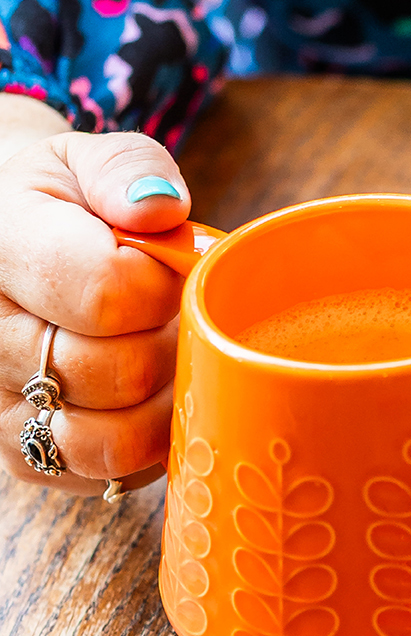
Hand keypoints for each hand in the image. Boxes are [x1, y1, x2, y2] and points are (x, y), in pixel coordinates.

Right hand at [0, 110, 191, 497]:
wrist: (14, 248)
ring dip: (164, 404)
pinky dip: (145, 442)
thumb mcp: (89, 163)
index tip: (166, 269)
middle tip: (169, 316)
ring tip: (159, 356)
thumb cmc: (66, 207)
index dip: (163, 287)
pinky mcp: (23, 455)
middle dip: (168, 345)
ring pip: (115, 438)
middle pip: (119, 373)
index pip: (105, 294)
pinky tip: (139, 396)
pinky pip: (109, 472)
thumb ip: (128, 172)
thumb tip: (159, 207)